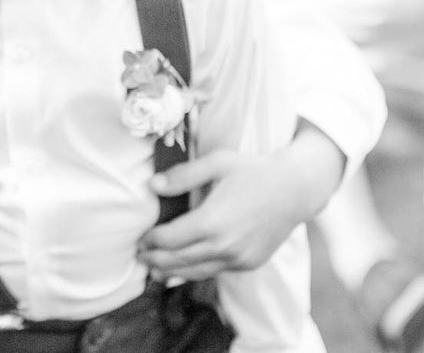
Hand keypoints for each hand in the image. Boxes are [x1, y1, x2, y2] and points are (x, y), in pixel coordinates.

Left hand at [137, 131, 343, 280]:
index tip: (140, 238)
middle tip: (139, 257)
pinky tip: (184, 269)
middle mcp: (224, 245)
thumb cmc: (253, 171)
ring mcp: (238, 258)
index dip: (151, 240)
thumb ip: (183, 176)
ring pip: (197, 271)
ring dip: (172, 272)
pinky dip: (196, 272)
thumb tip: (152, 185)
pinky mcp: (248, 263)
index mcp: (212, 221)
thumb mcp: (217, 163)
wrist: (295, 190)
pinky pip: (215, 271)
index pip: (170, 239)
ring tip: (154, 270)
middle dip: (156, 260)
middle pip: (179, 260)